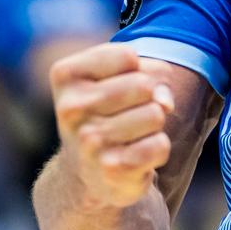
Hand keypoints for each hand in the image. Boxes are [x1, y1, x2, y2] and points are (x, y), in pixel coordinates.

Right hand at [49, 42, 176, 209]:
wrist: (87, 173)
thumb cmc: (107, 112)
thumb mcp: (118, 78)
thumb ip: (149, 74)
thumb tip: (165, 103)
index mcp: (66, 75)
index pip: (127, 56)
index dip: (137, 70)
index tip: (120, 85)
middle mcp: (71, 108)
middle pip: (145, 85)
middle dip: (149, 98)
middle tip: (129, 113)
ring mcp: (89, 141)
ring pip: (156, 114)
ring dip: (153, 125)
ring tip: (130, 135)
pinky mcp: (112, 169)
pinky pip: (160, 145)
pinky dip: (158, 149)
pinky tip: (136, 155)